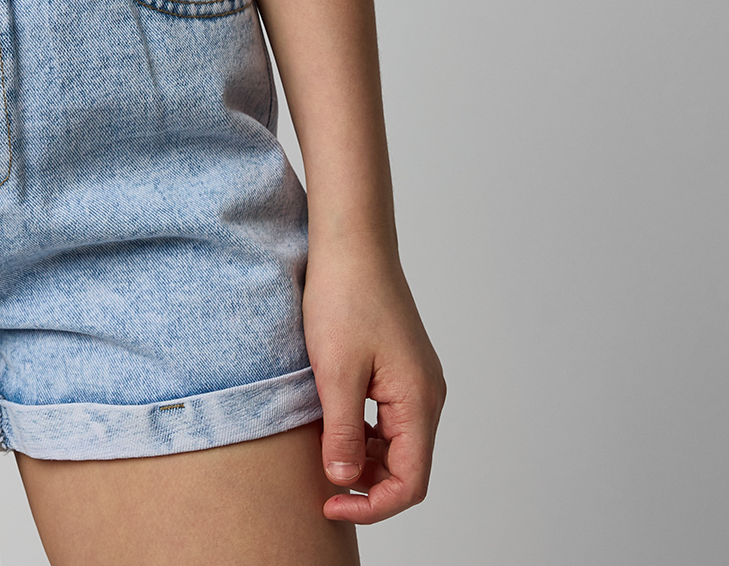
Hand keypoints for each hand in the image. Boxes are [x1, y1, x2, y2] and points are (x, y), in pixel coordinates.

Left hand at [302, 237, 444, 523]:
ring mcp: (414, 379)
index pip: (411, 483)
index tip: (330, 503)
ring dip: (361, 456)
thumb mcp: (335, 371)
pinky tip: (329, 420)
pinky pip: (386, 416)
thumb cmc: (345, 295)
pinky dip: (360, 429)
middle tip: (320, 482)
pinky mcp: (398, 366)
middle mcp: (425, 394)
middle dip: (366, 483)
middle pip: (406, 466)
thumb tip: (344, 481)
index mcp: (419, 401)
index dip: (372, 505)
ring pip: (395, 442)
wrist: (351, 240)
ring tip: (320, 449)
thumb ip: (342, 432)